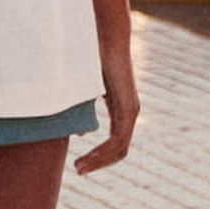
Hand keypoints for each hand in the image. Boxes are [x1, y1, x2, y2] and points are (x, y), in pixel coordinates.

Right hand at [75, 40, 138, 173]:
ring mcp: (131, 111)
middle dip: (98, 163)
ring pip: (118, 148)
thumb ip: (85, 112)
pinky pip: (118, 139)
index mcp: (121, 109)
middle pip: (118, 150)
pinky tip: (88, 157)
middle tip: (79, 171)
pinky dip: (103, 151)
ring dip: (99, 161)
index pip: (114, 143)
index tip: (79, 163)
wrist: (105, 37)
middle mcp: (130, 113)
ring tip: (80, 168)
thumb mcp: (85, 91)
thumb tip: (83, 133)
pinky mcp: (128, 108)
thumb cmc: (91, 57)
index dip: (98, 156)